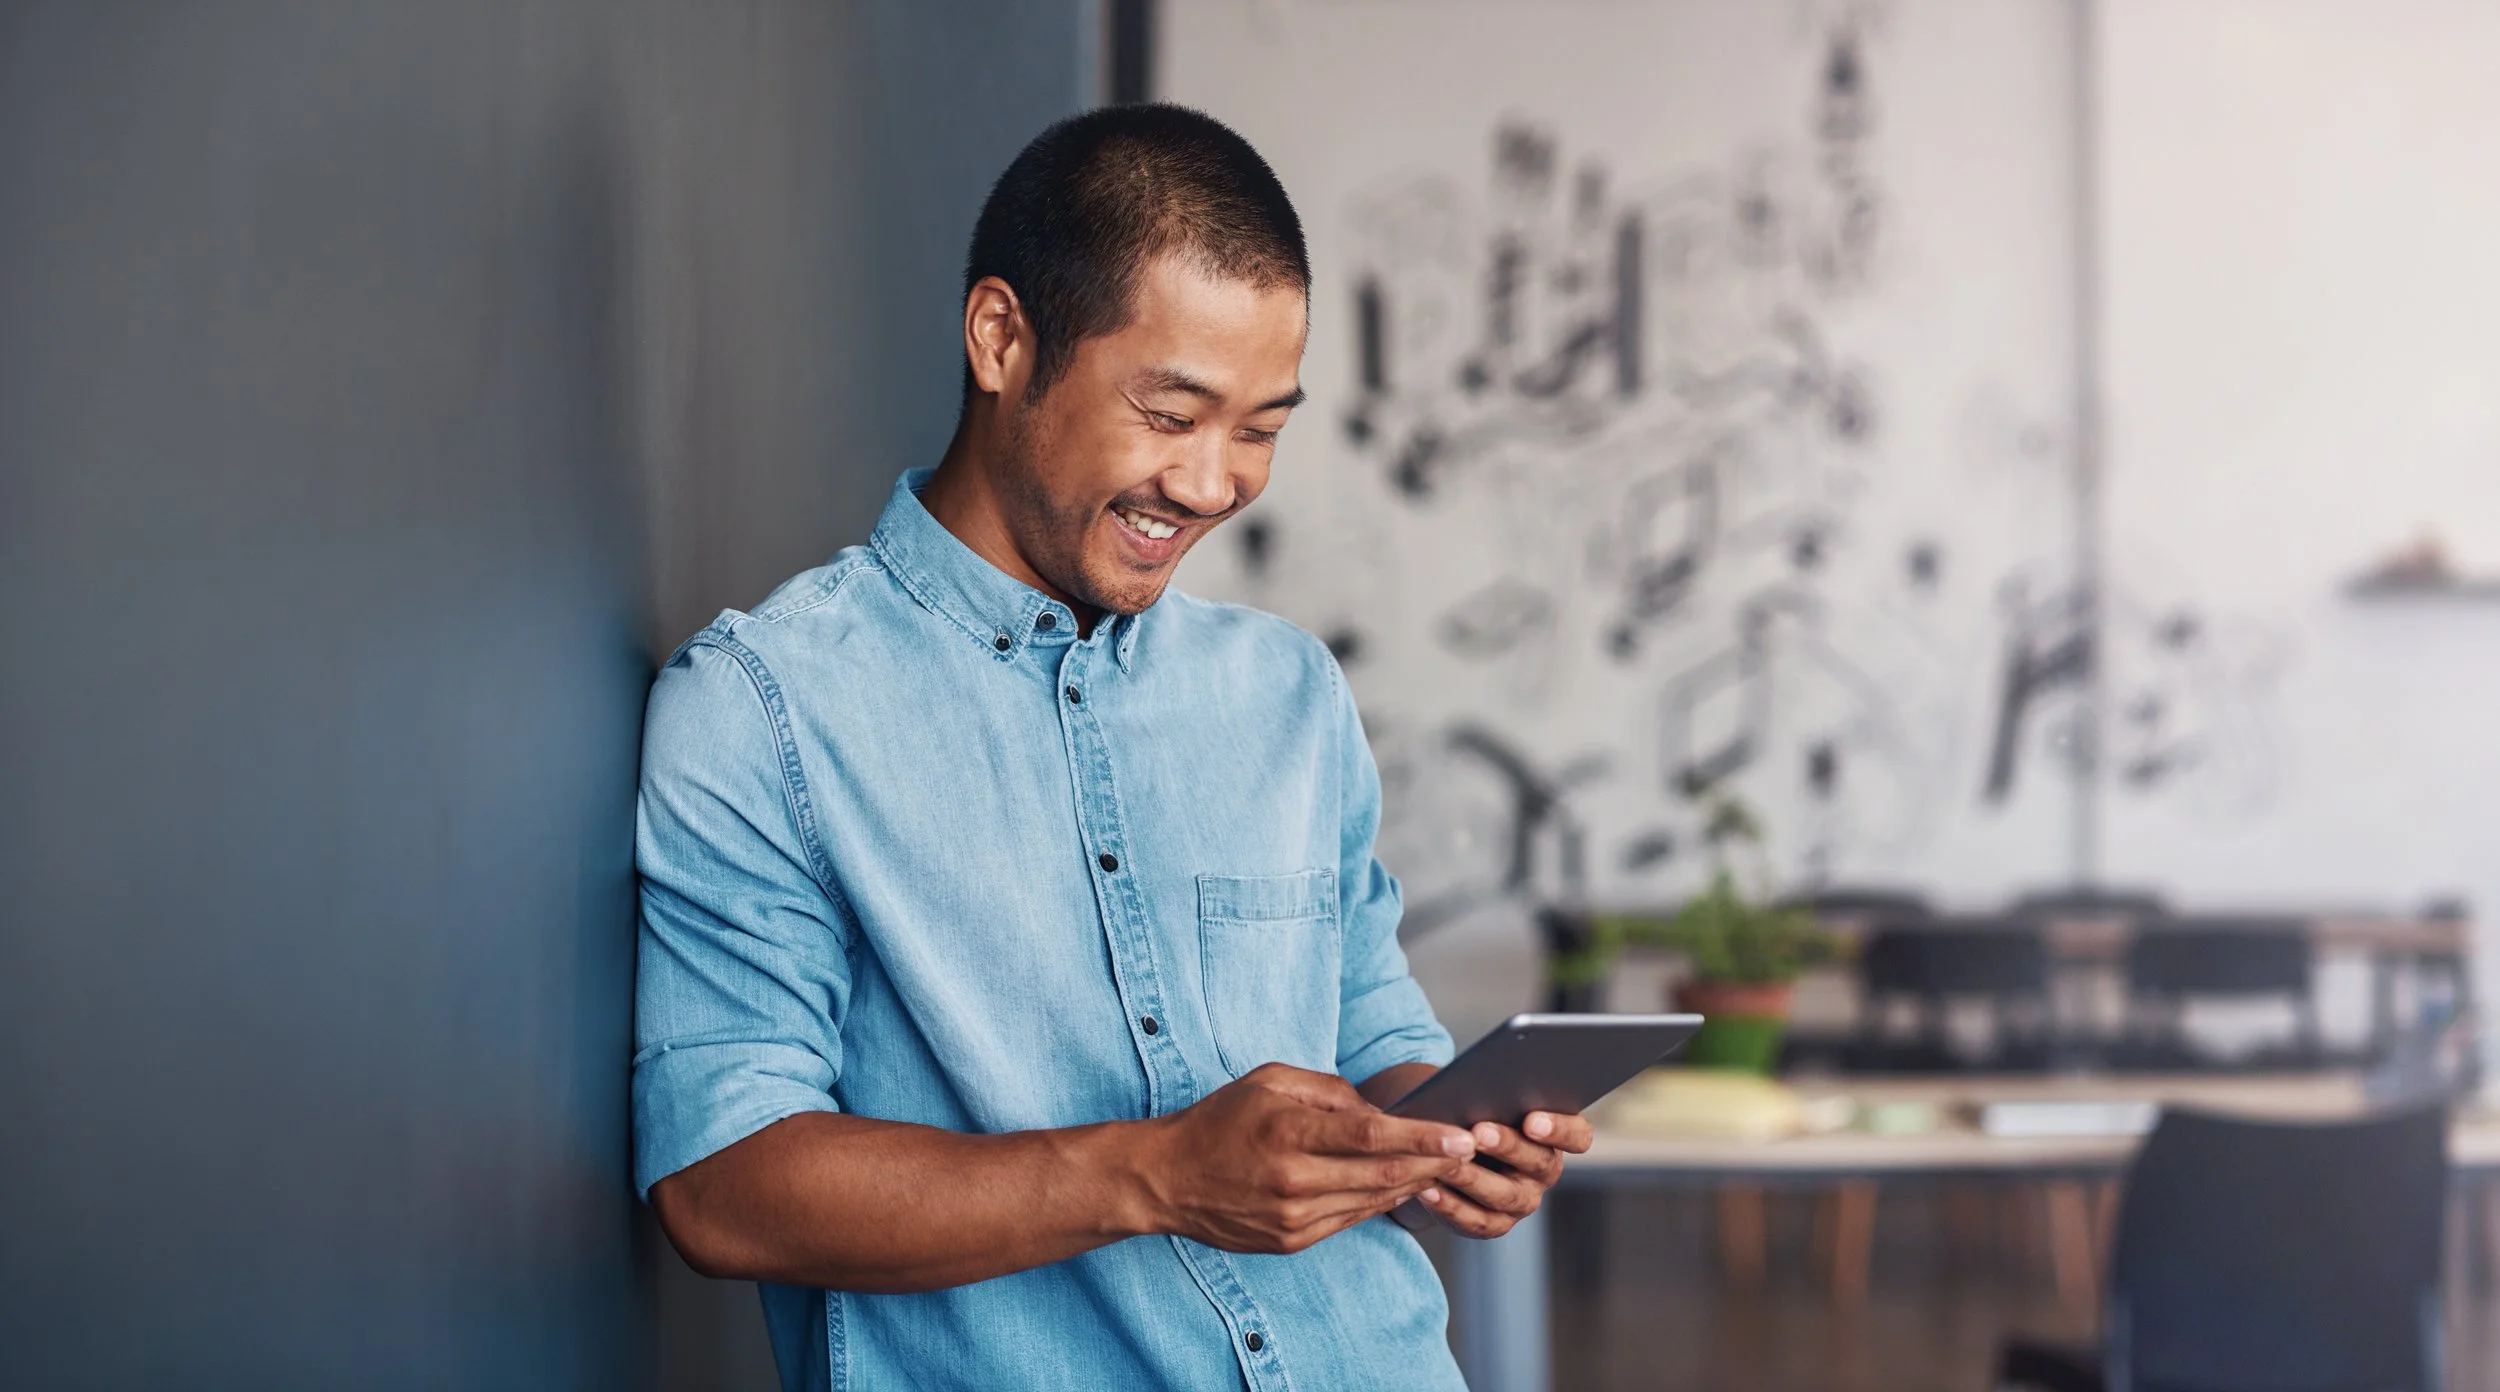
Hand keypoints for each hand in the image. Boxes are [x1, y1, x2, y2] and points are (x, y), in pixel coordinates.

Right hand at [1136, 1062, 1476, 1253]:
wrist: (1168, 1179)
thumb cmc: (1221, 1120)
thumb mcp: (1269, 1080)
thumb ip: (1328, 1089)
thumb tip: (1378, 1110)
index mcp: (1287, 1132)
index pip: (1370, 1136)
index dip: (1421, 1137)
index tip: (1461, 1134)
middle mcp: (1293, 1180)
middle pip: (1383, 1174)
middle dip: (1434, 1162)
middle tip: (1472, 1148)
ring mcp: (1293, 1217)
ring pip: (1373, 1201)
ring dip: (1417, 1184)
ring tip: (1448, 1165)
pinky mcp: (1292, 1241)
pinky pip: (1352, 1219)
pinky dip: (1383, 1202)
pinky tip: (1404, 1186)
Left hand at [1414, 1110, 1591, 1239]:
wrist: (1446, 1147)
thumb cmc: (1471, 1111)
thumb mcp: (1484, 1100)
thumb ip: (1492, 1094)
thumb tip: (1476, 1085)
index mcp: (1555, 1136)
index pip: (1578, 1136)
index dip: (1559, 1130)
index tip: (1531, 1119)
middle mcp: (1545, 1171)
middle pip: (1538, 1163)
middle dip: (1507, 1147)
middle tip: (1478, 1132)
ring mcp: (1522, 1201)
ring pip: (1505, 1195)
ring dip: (1474, 1179)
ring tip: (1446, 1163)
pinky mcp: (1494, 1224)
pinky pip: (1476, 1220)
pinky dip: (1450, 1206)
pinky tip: (1428, 1190)